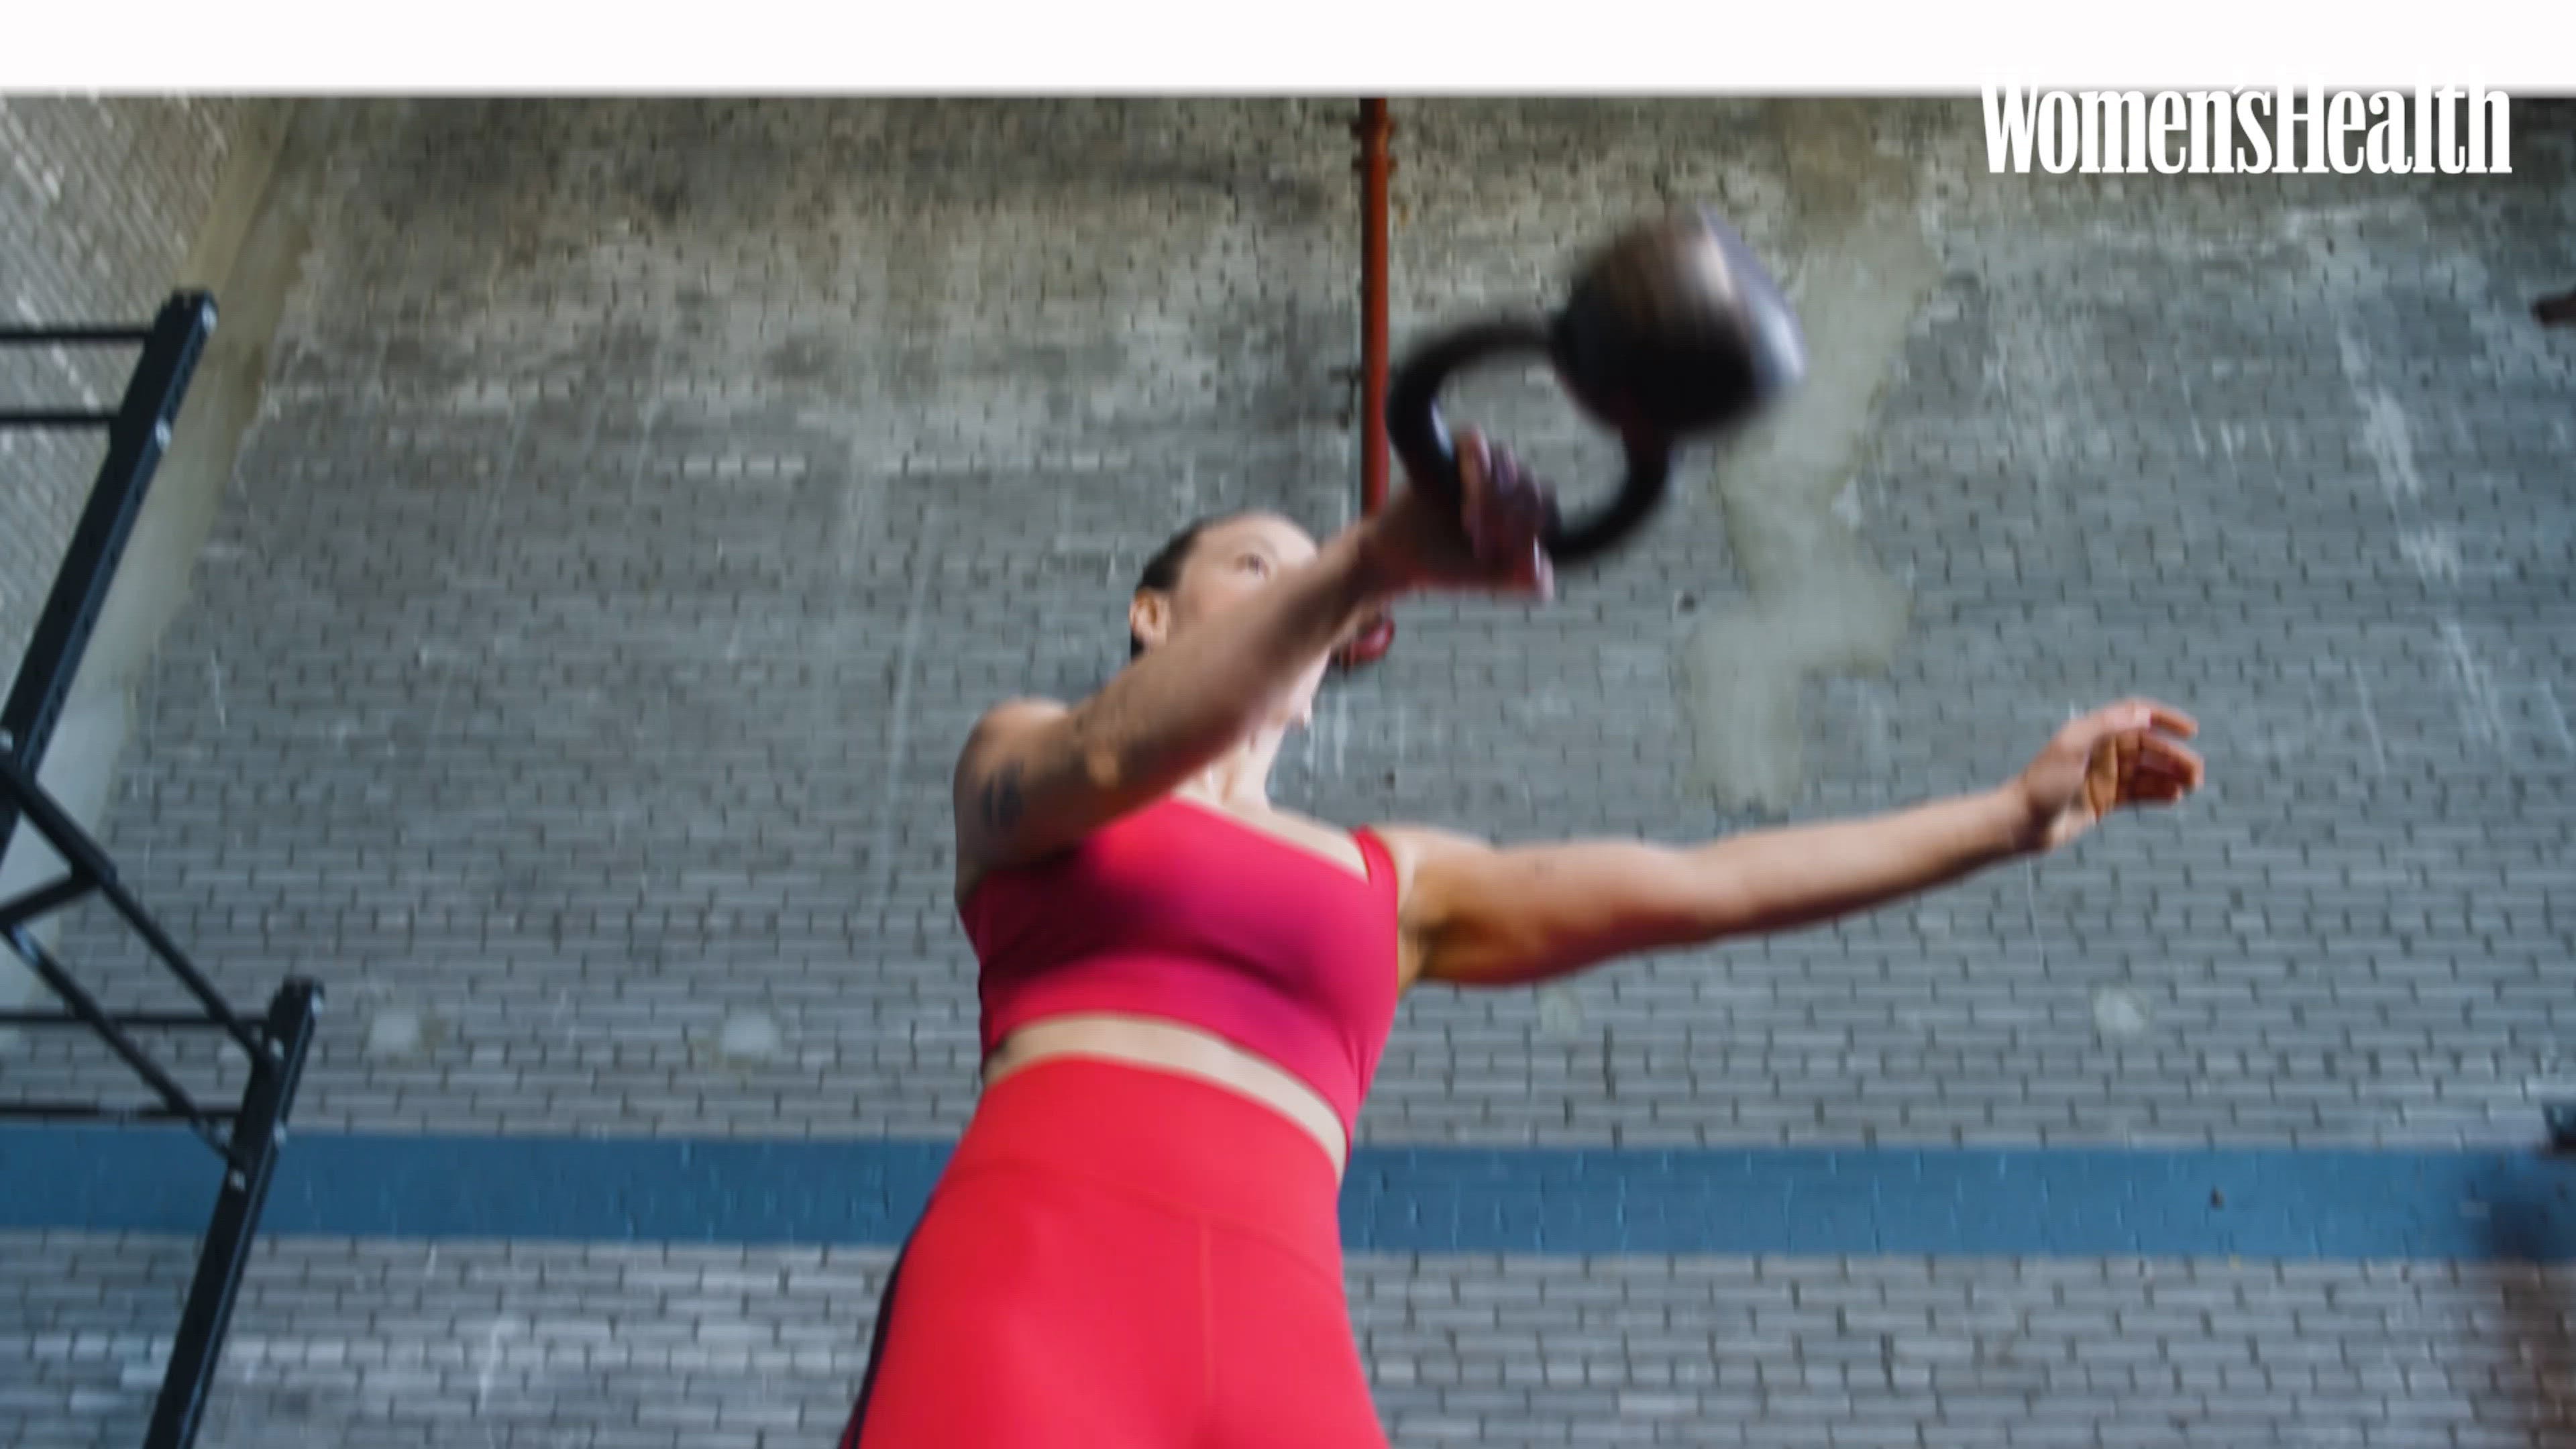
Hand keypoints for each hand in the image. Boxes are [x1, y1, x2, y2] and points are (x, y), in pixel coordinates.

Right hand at [1359, 428, 1554, 600]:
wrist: (1399, 556)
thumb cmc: (1446, 563)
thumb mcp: (1490, 577)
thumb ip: (1523, 578)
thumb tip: (1546, 571)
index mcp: (1524, 512)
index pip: (1549, 510)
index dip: (1532, 531)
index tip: (1506, 552)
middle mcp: (1510, 484)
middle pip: (1533, 487)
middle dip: (1510, 519)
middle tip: (1481, 544)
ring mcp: (1486, 464)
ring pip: (1509, 465)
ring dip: (1492, 498)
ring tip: (1469, 523)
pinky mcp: (1456, 449)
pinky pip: (1477, 442)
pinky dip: (1477, 468)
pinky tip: (1466, 495)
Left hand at [2010, 698, 2204, 851]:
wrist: (2022, 823)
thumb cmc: (2042, 783)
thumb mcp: (2071, 747)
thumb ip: (2105, 726)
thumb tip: (2143, 714)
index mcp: (2093, 733)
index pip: (2136, 715)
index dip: (2164, 718)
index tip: (2190, 730)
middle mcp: (2101, 751)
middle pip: (2148, 746)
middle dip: (2175, 756)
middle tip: (2196, 774)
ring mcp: (2104, 777)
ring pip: (2148, 771)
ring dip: (2172, 776)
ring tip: (2192, 786)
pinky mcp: (2105, 800)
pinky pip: (2139, 794)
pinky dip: (2159, 794)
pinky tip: (2175, 798)